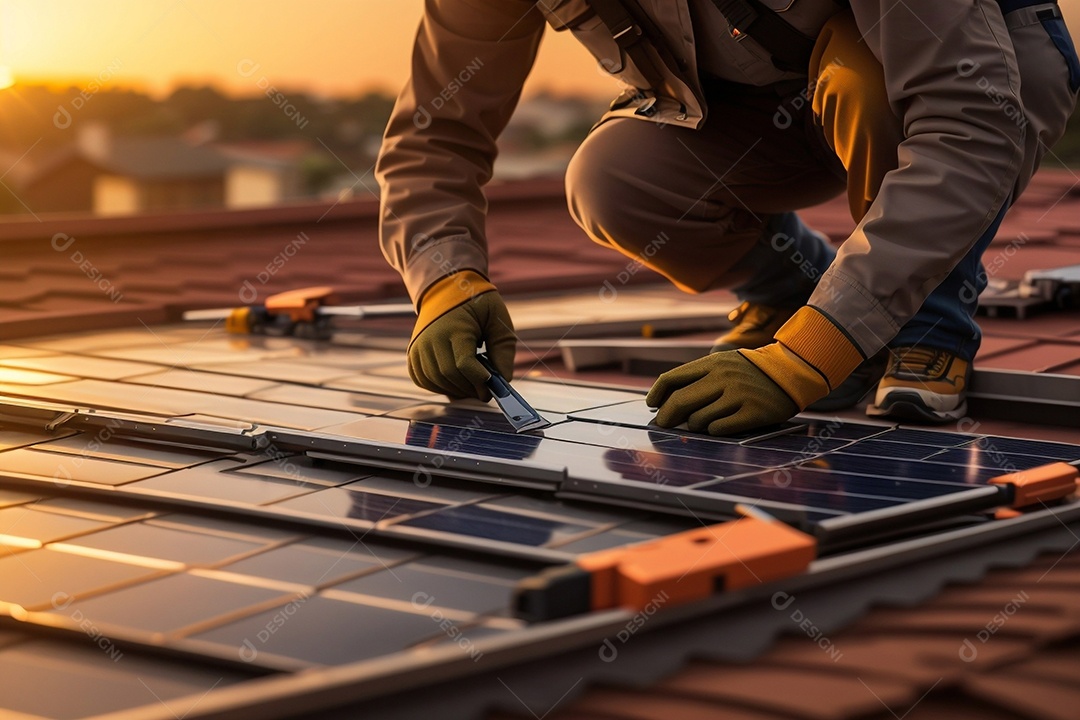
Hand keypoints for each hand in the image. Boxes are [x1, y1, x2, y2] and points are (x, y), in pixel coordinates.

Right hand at [408, 272, 514, 399]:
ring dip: (456, 390)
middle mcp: (431, 338)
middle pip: (450, 376)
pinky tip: (454, 382)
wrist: (446, 288)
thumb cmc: (476, 303)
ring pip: (436, 381)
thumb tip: (503, 380)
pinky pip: (423, 380)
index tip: (492, 385)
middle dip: (470, 388)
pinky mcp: (412, 353)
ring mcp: (418, 346)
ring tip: (471, 385)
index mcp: (454, 327)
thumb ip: (503, 349)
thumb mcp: (497, 319)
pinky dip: (439, 387)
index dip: (480, 380)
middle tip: (484, 389)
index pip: (464, 364)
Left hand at [646, 344, 828, 435]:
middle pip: (679, 402)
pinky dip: (714, 431)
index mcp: (712, 364)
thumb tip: (666, 400)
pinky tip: (720, 426)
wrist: (792, 371)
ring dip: (695, 425)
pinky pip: (719, 429)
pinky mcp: (752, 413)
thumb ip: (699, 377)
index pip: (671, 379)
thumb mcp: (724, 363)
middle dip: (666, 417)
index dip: (656, 395)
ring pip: (698, 420)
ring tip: (702, 422)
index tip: (652, 406)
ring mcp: (738, 395)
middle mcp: (722, 378)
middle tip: (664, 425)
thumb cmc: (751, 372)